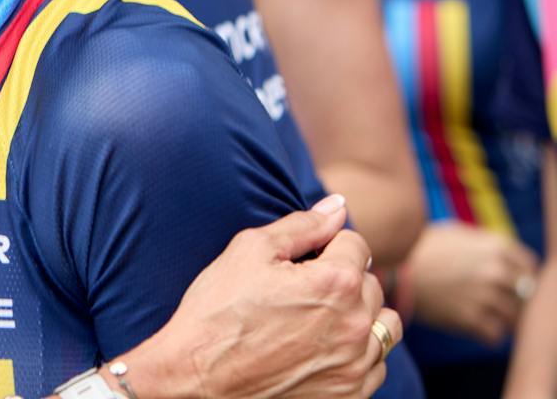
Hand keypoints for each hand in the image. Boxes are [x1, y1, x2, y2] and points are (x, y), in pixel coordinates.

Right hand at [124, 196, 400, 398]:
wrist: (199, 378)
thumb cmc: (218, 310)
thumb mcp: (250, 251)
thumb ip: (302, 225)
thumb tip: (338, 205)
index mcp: (335, 282)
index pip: (355, 243)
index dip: (323, 244)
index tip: (297, 260)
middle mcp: (356, 324)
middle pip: (371, 283)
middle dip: (342, 277)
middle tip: (299, 289)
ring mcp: (356, 364)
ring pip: (384, 325)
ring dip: (359, 315)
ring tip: (318, 318)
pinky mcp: (351, 393)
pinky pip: (376, 363)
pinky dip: (357, 351)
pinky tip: (321, 348)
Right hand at [409, 220, 536, 344]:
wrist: (392, 271)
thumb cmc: (422, 249)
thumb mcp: (456, 233)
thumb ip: (487, 245)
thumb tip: (508, 260)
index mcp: (497, 247)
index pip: (530, 267)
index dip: (518, 274)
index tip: (505, 280)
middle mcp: (498, 271)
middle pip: (524, 294)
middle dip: (509, 297)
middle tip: (485, 296)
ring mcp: (487, 297)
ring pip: (512, 317)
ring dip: (496, 316)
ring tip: (473, 308)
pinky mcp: (473, 320)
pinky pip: (495, 335)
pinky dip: (483, 332)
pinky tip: (466, 320)